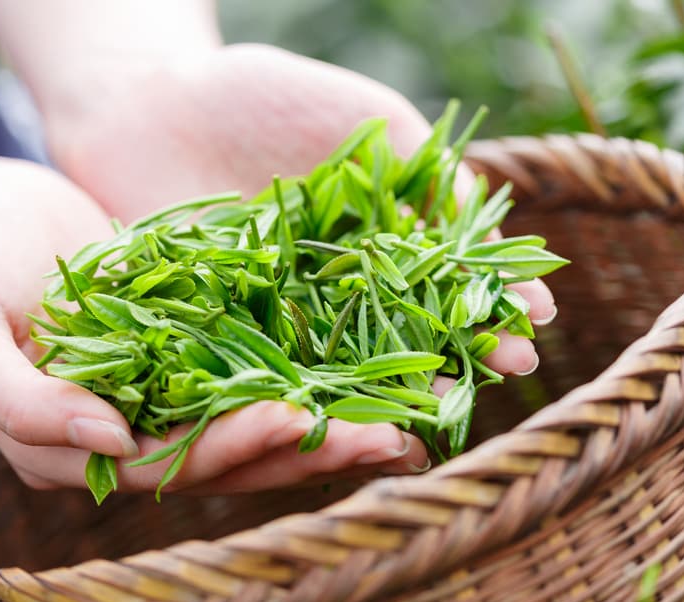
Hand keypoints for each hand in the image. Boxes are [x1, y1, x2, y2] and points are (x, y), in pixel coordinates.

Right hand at [0, 155, 427, 493]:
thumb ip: (15, 397)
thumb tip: (110, 442)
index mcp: (70, 445)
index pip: (163, 462)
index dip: (232, 446)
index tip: (300, 419)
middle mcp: (126, 434)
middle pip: (227, 456)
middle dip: (306, 448)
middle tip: (391, 438)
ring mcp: (161, 396)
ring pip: (252, 425)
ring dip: (327, 426)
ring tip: (406, 424)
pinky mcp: (188, 353)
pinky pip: (255, 373)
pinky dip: (310, 377)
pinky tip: (370, 376)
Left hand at [46, 44, 554, 374]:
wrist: (146, 103)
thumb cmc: (260, 97)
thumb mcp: (363, 116)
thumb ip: (425, 168)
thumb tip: (489, 225)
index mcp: (378, 245)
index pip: (448, 282)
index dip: (492, 299)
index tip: (537, 317)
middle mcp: (339, 295)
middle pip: (409, 333)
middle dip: (464, 351)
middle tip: (513, 368)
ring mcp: (282, 323)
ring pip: (346, 369)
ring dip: (397, 392)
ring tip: (443, 410)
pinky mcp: (221, 344)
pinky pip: (268, 380)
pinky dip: (307, 404)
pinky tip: (345, 423)